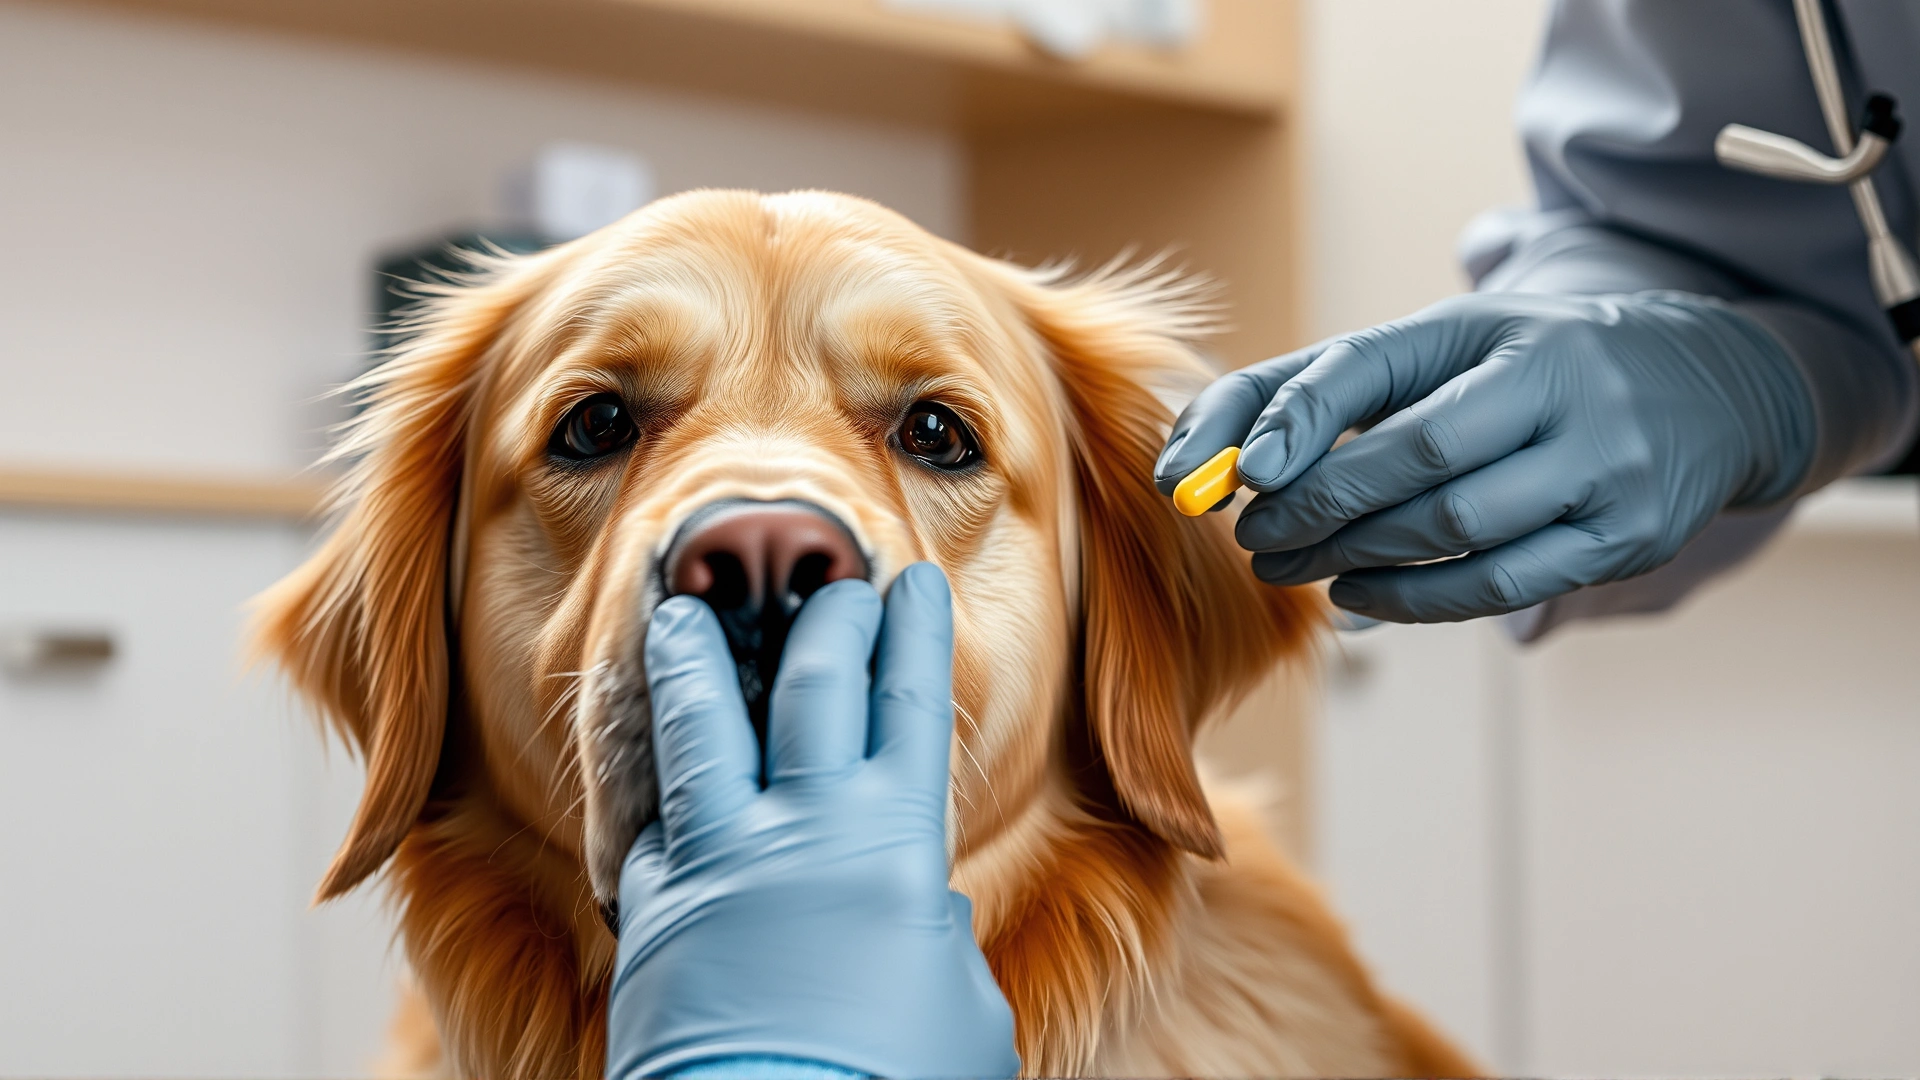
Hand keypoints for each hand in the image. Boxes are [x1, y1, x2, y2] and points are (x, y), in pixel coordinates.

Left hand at [606, 564, 1019, 1079]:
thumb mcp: (962, 1006)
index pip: (910, 704)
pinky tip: (649, 771)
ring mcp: (720, 861)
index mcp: (895, 843)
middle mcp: (805, 829)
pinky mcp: (653, 910)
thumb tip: (923, 915)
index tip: (911, 580)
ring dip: (689, 658)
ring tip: (673, 609)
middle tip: (828, 585)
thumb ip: (939, 938)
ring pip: (699, 726)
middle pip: (814, 685)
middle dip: (826, 617)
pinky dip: (655, 793)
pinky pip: (650, 828)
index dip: (915, 632)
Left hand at [1154, 292, 1812, 621]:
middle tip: (1256, 537)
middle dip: (1316, 506)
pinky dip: (1417, 599)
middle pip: (1413, 456)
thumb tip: (1232, 463)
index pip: (1371, 364)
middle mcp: (1557, 381)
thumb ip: (1342, 390)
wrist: (1714, 386)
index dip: (1297, 417)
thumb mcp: (1451, 348)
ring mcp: (1603, 461)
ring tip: (1291, 569)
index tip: (1240, 473)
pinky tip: (1360, 599)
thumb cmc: (1538, 367)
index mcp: (1492, 324)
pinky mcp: (1629, 535)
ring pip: (1454, 526)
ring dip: (1356, 557)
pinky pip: (1504, 582)